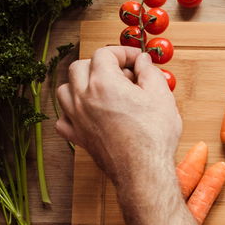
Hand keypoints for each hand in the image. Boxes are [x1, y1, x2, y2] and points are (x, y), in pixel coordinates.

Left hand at [56, 46, 181, 191]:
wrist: (143, 171)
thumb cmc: (153, 137)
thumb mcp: (161, 95)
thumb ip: (148, 72)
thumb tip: (142, 61)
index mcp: (103, 83)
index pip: (104, 53)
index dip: (122, 53)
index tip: (134, 60)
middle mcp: (84, 97)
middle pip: (80, 66)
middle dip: (99, 64)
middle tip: (120, 73)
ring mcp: (77, 118)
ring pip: (65, 89)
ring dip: (80, 84)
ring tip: (101, 90)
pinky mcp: (77, 136)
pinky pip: (63, 118)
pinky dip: (71, 112)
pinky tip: (88, 113)